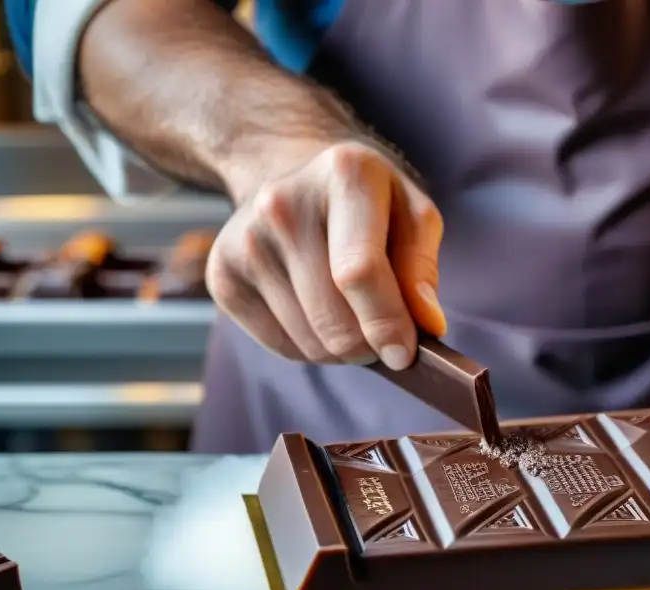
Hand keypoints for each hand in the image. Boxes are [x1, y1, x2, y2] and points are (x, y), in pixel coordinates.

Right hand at [206, 140, 445, 369]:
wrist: (289, 174)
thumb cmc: (366, 203)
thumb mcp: (412, 214)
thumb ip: (423, 267)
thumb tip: (428, 324)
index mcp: (344, 174)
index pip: (359, 270)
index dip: (386, 323)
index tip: (404, 354)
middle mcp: (283, 203)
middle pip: (333, 317)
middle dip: (368, 345)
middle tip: (382, 338)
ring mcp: (245, 240)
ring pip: (309, 341)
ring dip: (341, 350)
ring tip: (351, 318)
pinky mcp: (222, 275)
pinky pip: (280, 347)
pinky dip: (309, 349)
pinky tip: (317, 315)